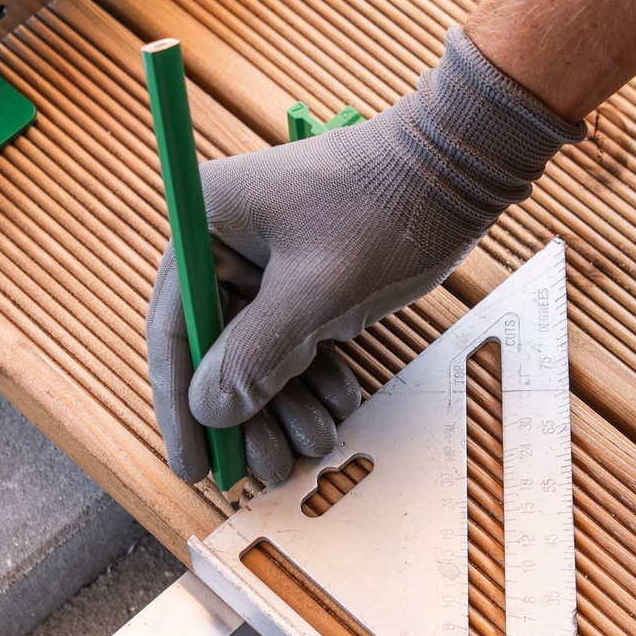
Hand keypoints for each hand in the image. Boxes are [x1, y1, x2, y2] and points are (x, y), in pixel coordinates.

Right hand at [145, 28, 581, 485]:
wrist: (460, 164)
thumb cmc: (386, 211)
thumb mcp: (317, 294)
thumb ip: (255, 356)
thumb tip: (209, 409)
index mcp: (207, 223)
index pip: (174, 328)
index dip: (179, 403)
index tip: (192, 464)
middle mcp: (226, 238)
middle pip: (216, 347)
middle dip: (245, 414)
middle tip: (265, 472)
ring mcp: (268, 255)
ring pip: (260, 350)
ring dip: (284, 403)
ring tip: (314, 445)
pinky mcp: (307, 270)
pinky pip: (295, 336)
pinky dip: (314, 374)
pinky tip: (339, 402)